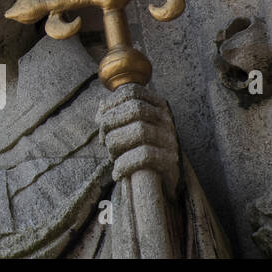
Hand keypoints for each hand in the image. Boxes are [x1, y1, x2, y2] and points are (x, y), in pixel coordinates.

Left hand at [97, 83, 179, 197]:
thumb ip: (114, 115)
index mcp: (156, 106)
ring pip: (140, 131)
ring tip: (111, 156)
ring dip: (116, 144)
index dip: (112, 102)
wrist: (163, 179)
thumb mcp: (127, 127)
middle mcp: (166, 120)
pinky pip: (145, 156)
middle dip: (111, 123)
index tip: (100, 119)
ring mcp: (170, 140)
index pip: (133, 92)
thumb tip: (100, 111)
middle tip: (103, 140)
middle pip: (135, 109)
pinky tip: (117, 172)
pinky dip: (124, 164)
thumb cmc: (139, 148)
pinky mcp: (170, 161)